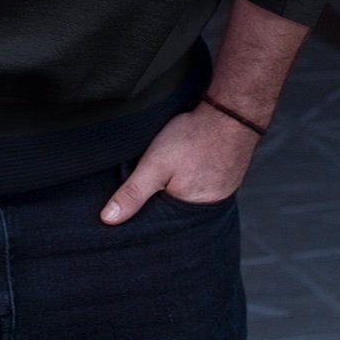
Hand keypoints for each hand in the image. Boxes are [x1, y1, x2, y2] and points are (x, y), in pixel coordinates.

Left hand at [100, 101, 260, 222]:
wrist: (231, 113)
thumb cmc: (193, 137)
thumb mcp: (155, 164)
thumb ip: (132, 193)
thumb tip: (108, 219)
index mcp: (190, 214)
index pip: (161, 225)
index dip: (146, 214)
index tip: (137, 200)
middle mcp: (209, 211)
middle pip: (176, 214)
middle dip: (163, 202)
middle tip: (159, 180)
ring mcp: (221, 195)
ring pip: (190, 200)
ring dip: (180, 191)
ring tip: (176, 173)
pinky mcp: (228, 181)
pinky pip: (205, 187)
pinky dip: (195, 180)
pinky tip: (190, 167)